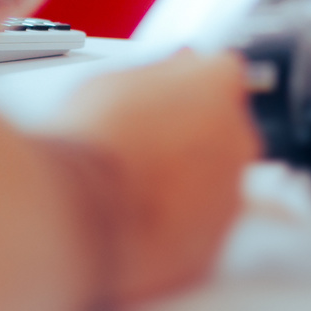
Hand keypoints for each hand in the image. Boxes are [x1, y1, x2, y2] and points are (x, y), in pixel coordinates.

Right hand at [53, 51, 258, 303]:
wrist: (73, 214)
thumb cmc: (88, 143)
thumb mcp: (113, 80)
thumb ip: (158, 71)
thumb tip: (175, 65)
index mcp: (218, 85)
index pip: (220, 75)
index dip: (187, 89)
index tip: (165, 101)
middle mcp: (237, 138)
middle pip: (223, 131)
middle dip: (191, 138)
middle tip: (143, 148)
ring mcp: (229, 194)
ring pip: (212, 185)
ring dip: (184, 186)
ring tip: (132, 190)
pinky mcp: (212, 245)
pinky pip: (198, 232)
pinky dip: (175, 229)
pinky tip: (136, 223)